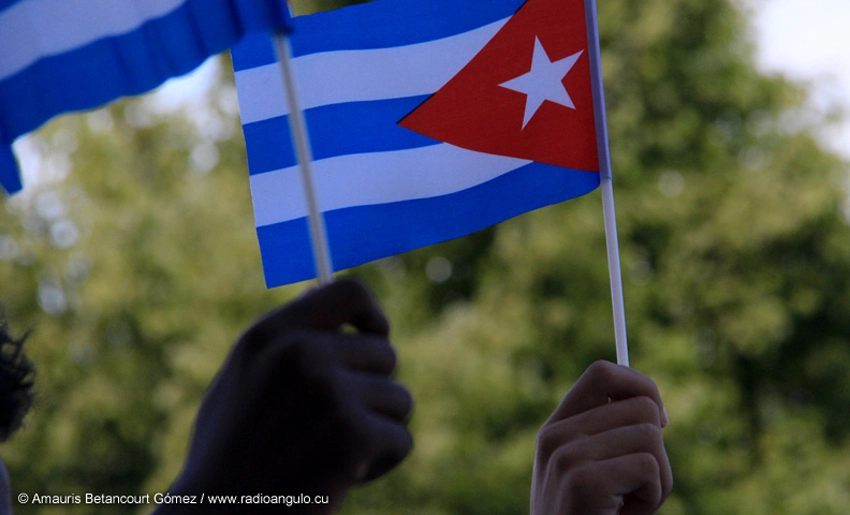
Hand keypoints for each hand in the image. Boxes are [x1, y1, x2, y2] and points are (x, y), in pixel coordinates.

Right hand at [162, 279, 412, 512]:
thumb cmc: (229, 456)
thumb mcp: (242, 381)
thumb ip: (284, 338)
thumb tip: (319, 291)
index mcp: (271, 335)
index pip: (349, 291)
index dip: (373, 315)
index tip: (378, 338)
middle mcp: (299, 353)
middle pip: (385, 354)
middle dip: (372, 392)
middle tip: (336, 429)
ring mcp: (327, 392)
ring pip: (399, 400)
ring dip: (377, 432)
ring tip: (330, 456)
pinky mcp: (351, 435)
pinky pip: (401, 440)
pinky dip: (380, 465)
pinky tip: (339, 480)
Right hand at [531, 361, 671, 514]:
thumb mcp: (593, 473)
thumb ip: (610, 437)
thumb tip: (657, 409)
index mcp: (556, 428)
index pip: (603, 372)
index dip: (641, 386)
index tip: (661, 420)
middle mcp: (556, 435)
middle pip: (641, 405)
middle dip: (657, 448)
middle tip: (637, 485)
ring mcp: (566, 456)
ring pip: (651, 435)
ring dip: (658, 477)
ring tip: (629, 504)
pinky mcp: (583, 480)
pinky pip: (649, 467)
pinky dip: (653, 497)